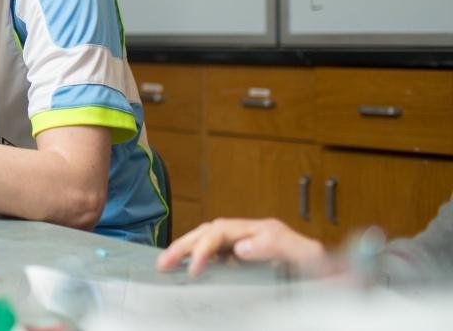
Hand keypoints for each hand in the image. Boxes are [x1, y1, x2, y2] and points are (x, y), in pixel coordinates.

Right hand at [156, 218, 326, 275]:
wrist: (343, 276)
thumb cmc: (329, 268)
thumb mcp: (306, 255)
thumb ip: (276, 246)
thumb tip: (242, 247)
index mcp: (264, 230)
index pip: (222, 232)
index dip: (204, 248)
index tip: (193, 269)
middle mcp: (254, 233)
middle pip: (209, 232)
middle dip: (183, 245)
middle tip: (162, 263)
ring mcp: (251, 245)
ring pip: (210, 240)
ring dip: (186, 249)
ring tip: (166, 263)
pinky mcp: (251, 258)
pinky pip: (218, 253)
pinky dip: (198, 257)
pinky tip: (190, 267)